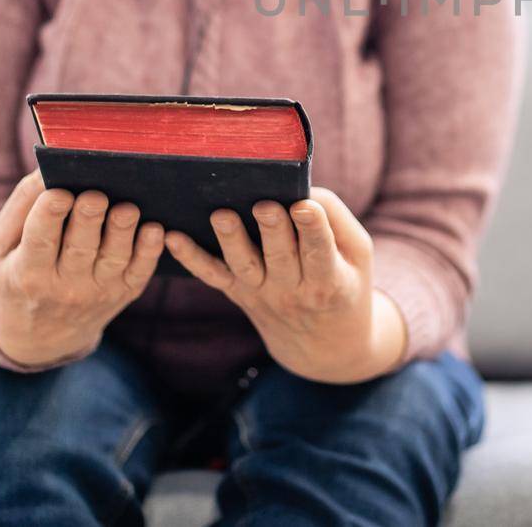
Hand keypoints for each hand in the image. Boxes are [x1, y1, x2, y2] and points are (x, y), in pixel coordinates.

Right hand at [0, 169, 164, 368]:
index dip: (49, 216)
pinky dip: (150, 251)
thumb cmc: (19, 271)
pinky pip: (140, 271)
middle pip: (80, 249)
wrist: (43, 332)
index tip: (59, 193)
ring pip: (114, 259)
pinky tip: (155, 229)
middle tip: (96, 196)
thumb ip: (22, 205)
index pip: (38, 241)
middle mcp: (64, 285)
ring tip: (127, 208)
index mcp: (27, 272)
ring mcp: (98, 291)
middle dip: (88, 220)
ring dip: (123, 232)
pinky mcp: (125, 291)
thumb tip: (47, 167)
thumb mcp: (3, 245)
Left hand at [164, 186, 408, 383]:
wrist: (322, 343)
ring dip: (231, 240)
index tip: (304, 207)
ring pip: (244, 267)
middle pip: (280, 258)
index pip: (321, 252)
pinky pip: (212, 276)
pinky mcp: (237, 292)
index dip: (313, 229)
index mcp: (330, 280)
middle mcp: (292, 289)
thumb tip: (299, 188)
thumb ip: (335, 219)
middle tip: (263, 205)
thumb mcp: (358, 254)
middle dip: (272, 230)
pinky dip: (191, 259)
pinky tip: (172, 238)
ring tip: (221, 215)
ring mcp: (261, 293)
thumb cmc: (345, 280)